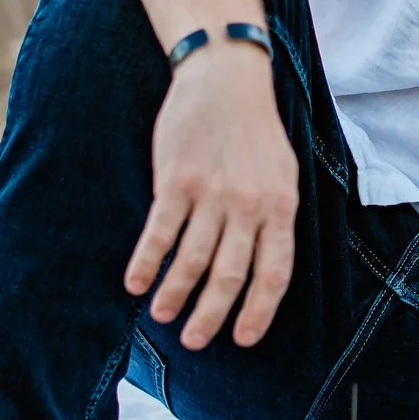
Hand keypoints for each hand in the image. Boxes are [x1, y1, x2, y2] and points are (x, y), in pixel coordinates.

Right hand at [121, 41, 300, 349]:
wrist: (226, 78)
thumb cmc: (256, 131)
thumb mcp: (283, 172)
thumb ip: (274, 216)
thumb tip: (264, 266)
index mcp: (281, 205)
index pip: (275, 271)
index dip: (259, 309)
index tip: (244, 338)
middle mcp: (249, 204)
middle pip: (231, 274)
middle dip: (212, 315)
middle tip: (196, 341)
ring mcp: (213, 193)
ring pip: (192, 259)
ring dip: (175, 294)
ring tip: (163, 317)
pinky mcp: (178, 180)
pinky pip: (160, 232)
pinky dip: (147, 262)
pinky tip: (135, 284)